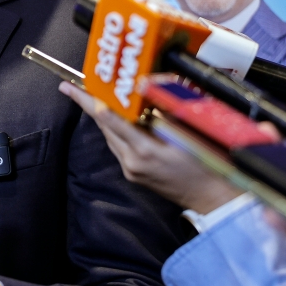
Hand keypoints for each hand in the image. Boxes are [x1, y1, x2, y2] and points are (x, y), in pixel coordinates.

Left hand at [60, 82, 248, 213]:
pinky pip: (119, 145)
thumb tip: (147, 87)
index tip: (71, 88)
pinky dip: (116, 129)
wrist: (214, 198)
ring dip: (104, 117)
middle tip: (74, 87)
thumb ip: (166, 109)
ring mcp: (131, 170)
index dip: (90, 101)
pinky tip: (119, 117)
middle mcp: (132, 162)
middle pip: (105, 127)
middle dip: (91, 105)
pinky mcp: (134, 174)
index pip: (111, 119)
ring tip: (94, 96)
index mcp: (145, 150)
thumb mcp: (190, 131)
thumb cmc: (208, 163)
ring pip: (110, 136)